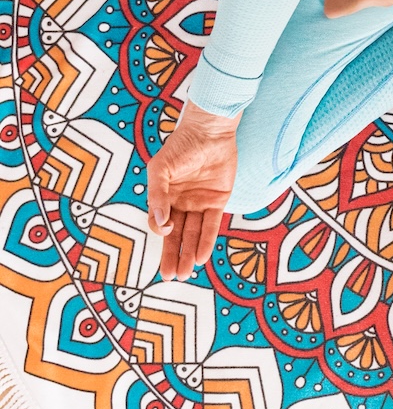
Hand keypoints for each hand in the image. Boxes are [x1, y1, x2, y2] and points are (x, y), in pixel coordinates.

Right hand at [146, 102, 239, 280]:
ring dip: (189, 254)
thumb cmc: (181, 146)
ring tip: (184, 274)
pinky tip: (201, 258)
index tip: (166, 231)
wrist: (210, 131)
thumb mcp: (160, 169)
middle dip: (172, 256)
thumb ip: (157, 195)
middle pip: (176, 235)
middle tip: (170, 277)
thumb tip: (160, 222)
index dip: (161, 230)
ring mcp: (199, 203)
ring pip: (193, 234)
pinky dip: (207, 241)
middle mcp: (181, 203)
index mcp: (164, 196)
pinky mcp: (218, 201)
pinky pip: (212, 225)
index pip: (160, 222)